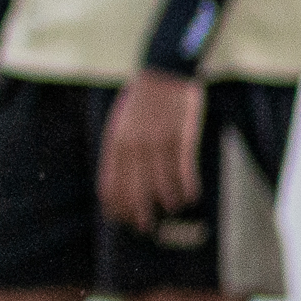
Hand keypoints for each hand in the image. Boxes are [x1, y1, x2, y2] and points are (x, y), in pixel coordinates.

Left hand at [97, 68, 203, 231]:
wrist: (163, 73)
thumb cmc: (141, 102)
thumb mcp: (120, 125)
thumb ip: (119, 152)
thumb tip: (120, 182)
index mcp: (115, 145)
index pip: (110, 186)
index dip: (115, 208)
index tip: (121, 220)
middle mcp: (133, 148)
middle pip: (134, 193)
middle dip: (139, 215)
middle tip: (146, 226)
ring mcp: (157, 144)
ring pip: (162, 187)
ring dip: (169, 203)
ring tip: (173, 207)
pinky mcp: (181, 139)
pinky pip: (184, 173)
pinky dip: (188, 189)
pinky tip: (191, 196)